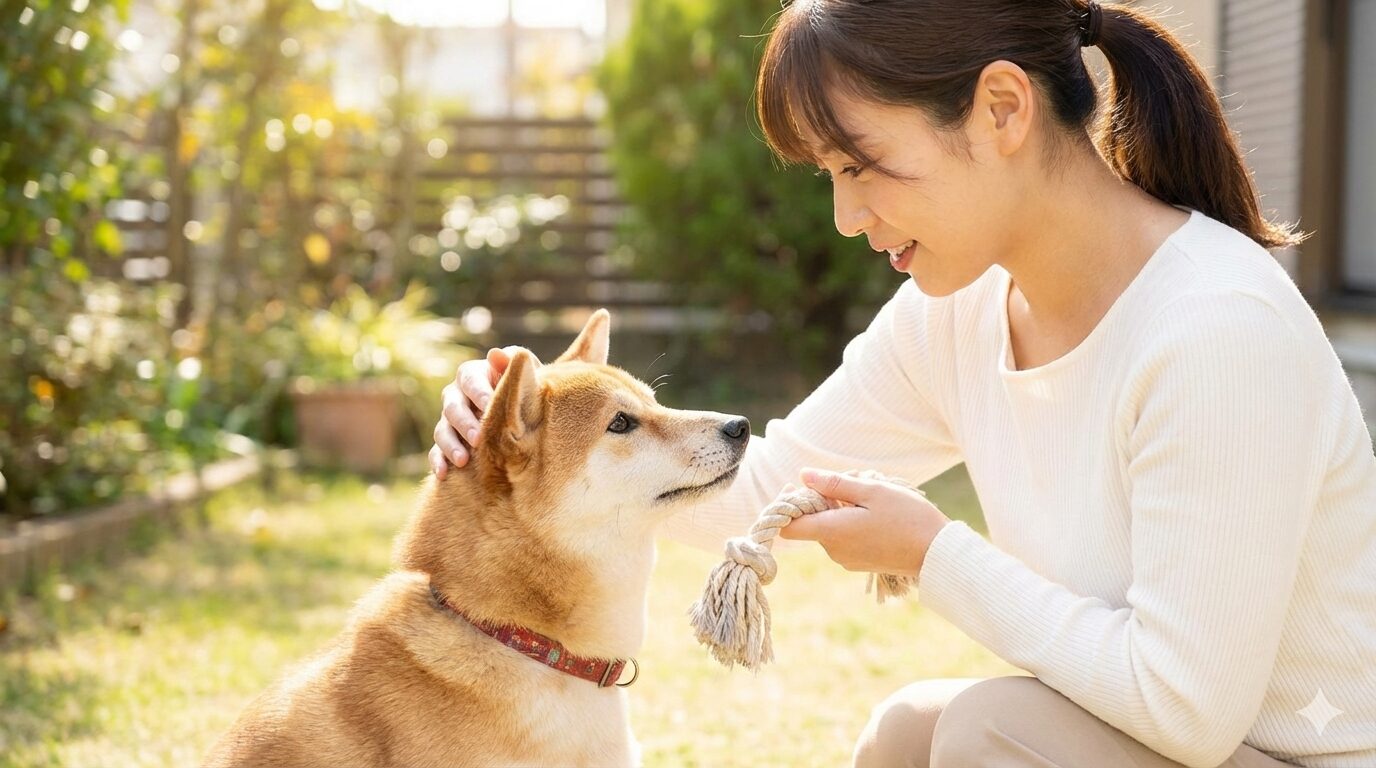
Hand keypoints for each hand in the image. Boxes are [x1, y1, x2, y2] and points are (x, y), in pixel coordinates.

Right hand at [429, 346, 533, 476]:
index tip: (490, 405)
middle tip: (478, 438)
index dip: (478, 392)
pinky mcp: (445, 442)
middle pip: (452, 406)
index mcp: (472, 375)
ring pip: (442, 430)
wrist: (523, 416)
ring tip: (462, 460)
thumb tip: (495, 354)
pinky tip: (444, 474)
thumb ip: (514, 362)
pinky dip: (438, 462)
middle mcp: (456, 396)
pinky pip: (436, 452)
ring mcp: (448, 420)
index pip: (470, 379)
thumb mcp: (527, 373)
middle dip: (464, 423)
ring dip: (450, 445)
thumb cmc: (527, 389)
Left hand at [778, 468, 949, 577]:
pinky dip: (849, 522)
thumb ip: (834, 484)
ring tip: (869, 496)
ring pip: (827, 528)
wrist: (937, 553)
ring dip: (839, 509)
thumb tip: (803, 475)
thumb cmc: (907, 518)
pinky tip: (875, 512)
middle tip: (852, 482)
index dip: (786, 506)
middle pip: (809, 523)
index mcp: (832, 532)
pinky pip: (842, 538)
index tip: (799, 487)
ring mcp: (846, 559)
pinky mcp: (859, 561)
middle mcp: (834, 550)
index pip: (787, 527)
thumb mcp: (872, 491)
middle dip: (822, 499)